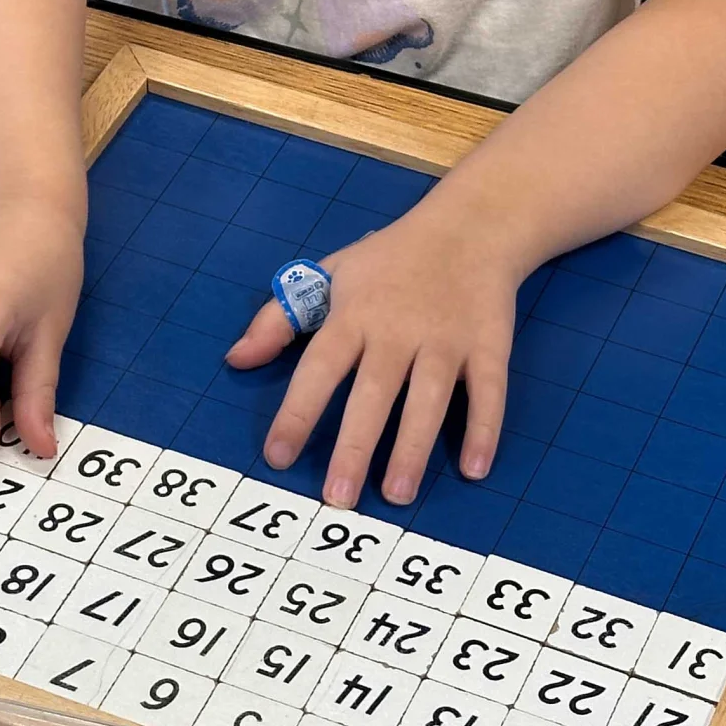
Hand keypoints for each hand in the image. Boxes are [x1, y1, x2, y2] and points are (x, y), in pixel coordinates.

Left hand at [227, 198, 517, 507]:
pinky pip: (489, 391)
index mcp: (354, 313)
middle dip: (355, 445)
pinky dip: (484, 429)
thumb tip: (236, 359)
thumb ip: (278, 319)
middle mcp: (399, 329)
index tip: (278, 456)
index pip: (320, 367)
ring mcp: (447, 338)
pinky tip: (474, 468)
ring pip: (430, 398)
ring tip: (396, 494)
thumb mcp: (328, 274)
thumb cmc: (388, 260)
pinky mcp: (489, 344)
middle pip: (375, 392)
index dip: (297, 411)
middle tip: (338, 498)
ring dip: (413, 447)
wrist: (470, 227)